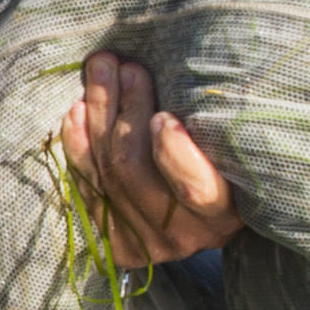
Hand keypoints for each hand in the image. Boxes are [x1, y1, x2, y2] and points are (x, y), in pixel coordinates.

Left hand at [59, 51, 242, 272]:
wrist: (200, 226)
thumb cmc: (227, 168)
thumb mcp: (233, 153)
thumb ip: (214, 126)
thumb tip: (186, 73)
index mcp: (224, 213)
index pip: (196, 188)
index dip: (174, 153)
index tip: (163, 115)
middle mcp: (184, 233)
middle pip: (135, 168)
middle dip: (126, 109)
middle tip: (122, 67)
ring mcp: (145, 242)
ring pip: (108, 171)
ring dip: (99, 114)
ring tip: (100, 71)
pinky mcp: (114, 241)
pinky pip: (88, 186)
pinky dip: (78, 145)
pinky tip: (77, 111)